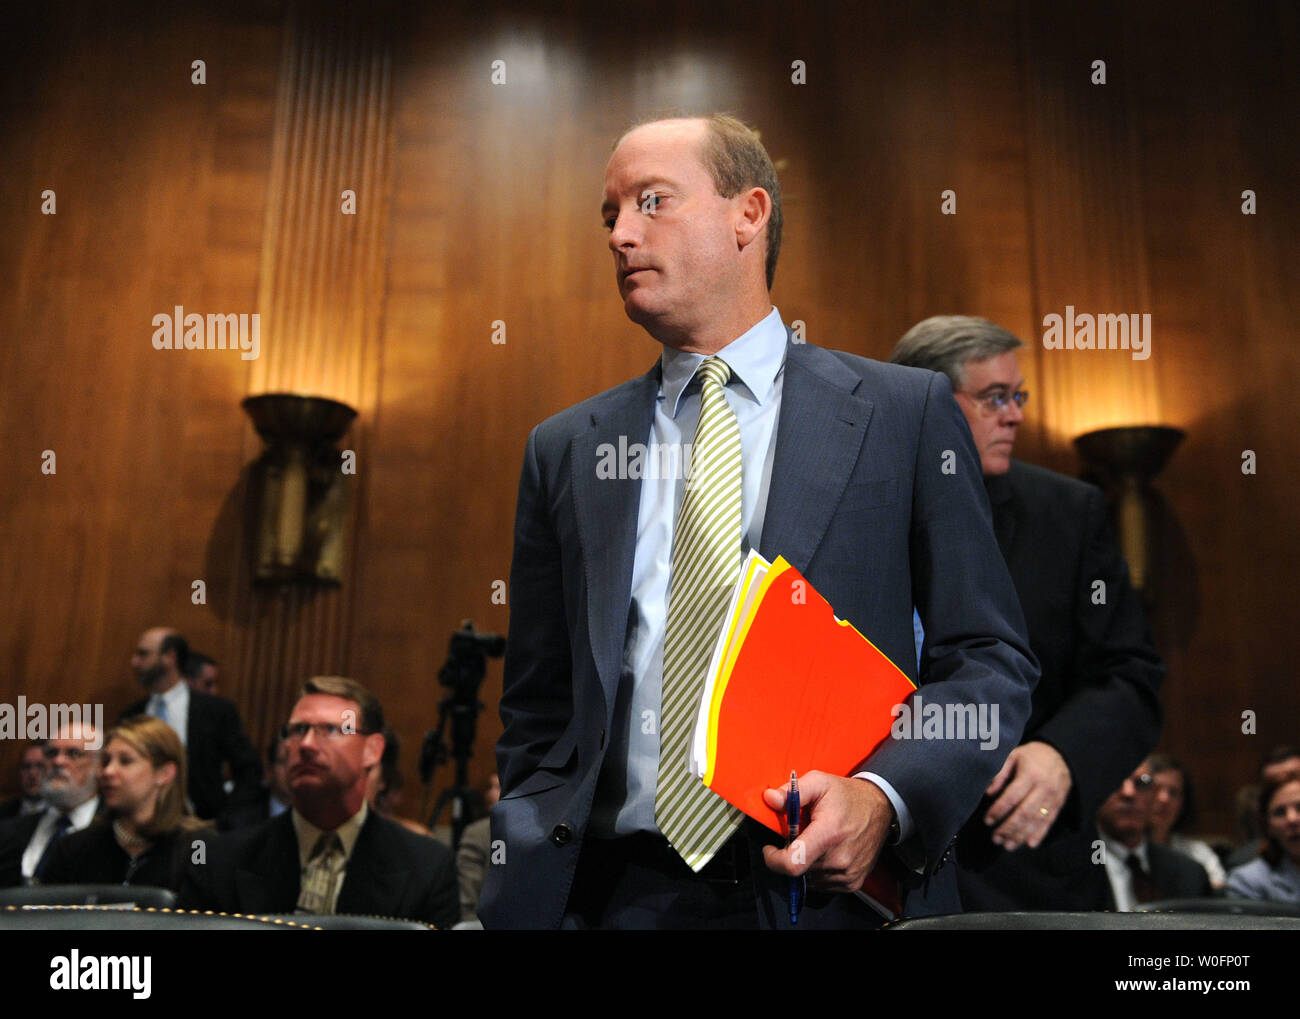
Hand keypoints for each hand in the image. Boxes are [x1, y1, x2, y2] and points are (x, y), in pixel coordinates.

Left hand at [761, 772, 893, 891]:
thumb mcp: (819, 782)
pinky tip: (825, 852)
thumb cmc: (846, 795)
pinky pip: (822, 884)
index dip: (774, 860)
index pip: (793, 863)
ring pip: (808, 878)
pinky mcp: (852, 883)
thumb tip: (770, 799)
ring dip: (804, 863)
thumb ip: (792, 791)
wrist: (880, 808)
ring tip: (815, 841)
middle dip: (790, 854)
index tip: (770, 848)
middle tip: (798, 835)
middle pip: (798, 870)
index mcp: (828, 833)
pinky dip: (817, 871)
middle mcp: (839, 859)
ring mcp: (847, 874)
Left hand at [983, 741, 1071, 849]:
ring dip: (1021, 835)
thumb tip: (988, 793)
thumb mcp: (1013, 756)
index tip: (987, 821)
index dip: (999, 810)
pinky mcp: (1059, 805)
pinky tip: (1029, 844)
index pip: (1012, 796)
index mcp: (1030, 774)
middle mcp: (1044, 788)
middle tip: (995, 838)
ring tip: (1007, 846)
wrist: (1061, 755)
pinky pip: (1049, 822)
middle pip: (1025, 812)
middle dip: (1009, 828)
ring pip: (1036, 821)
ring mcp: (1053, 798)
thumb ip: (1000, 773)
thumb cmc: (1031, 756)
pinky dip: (1040, 834)